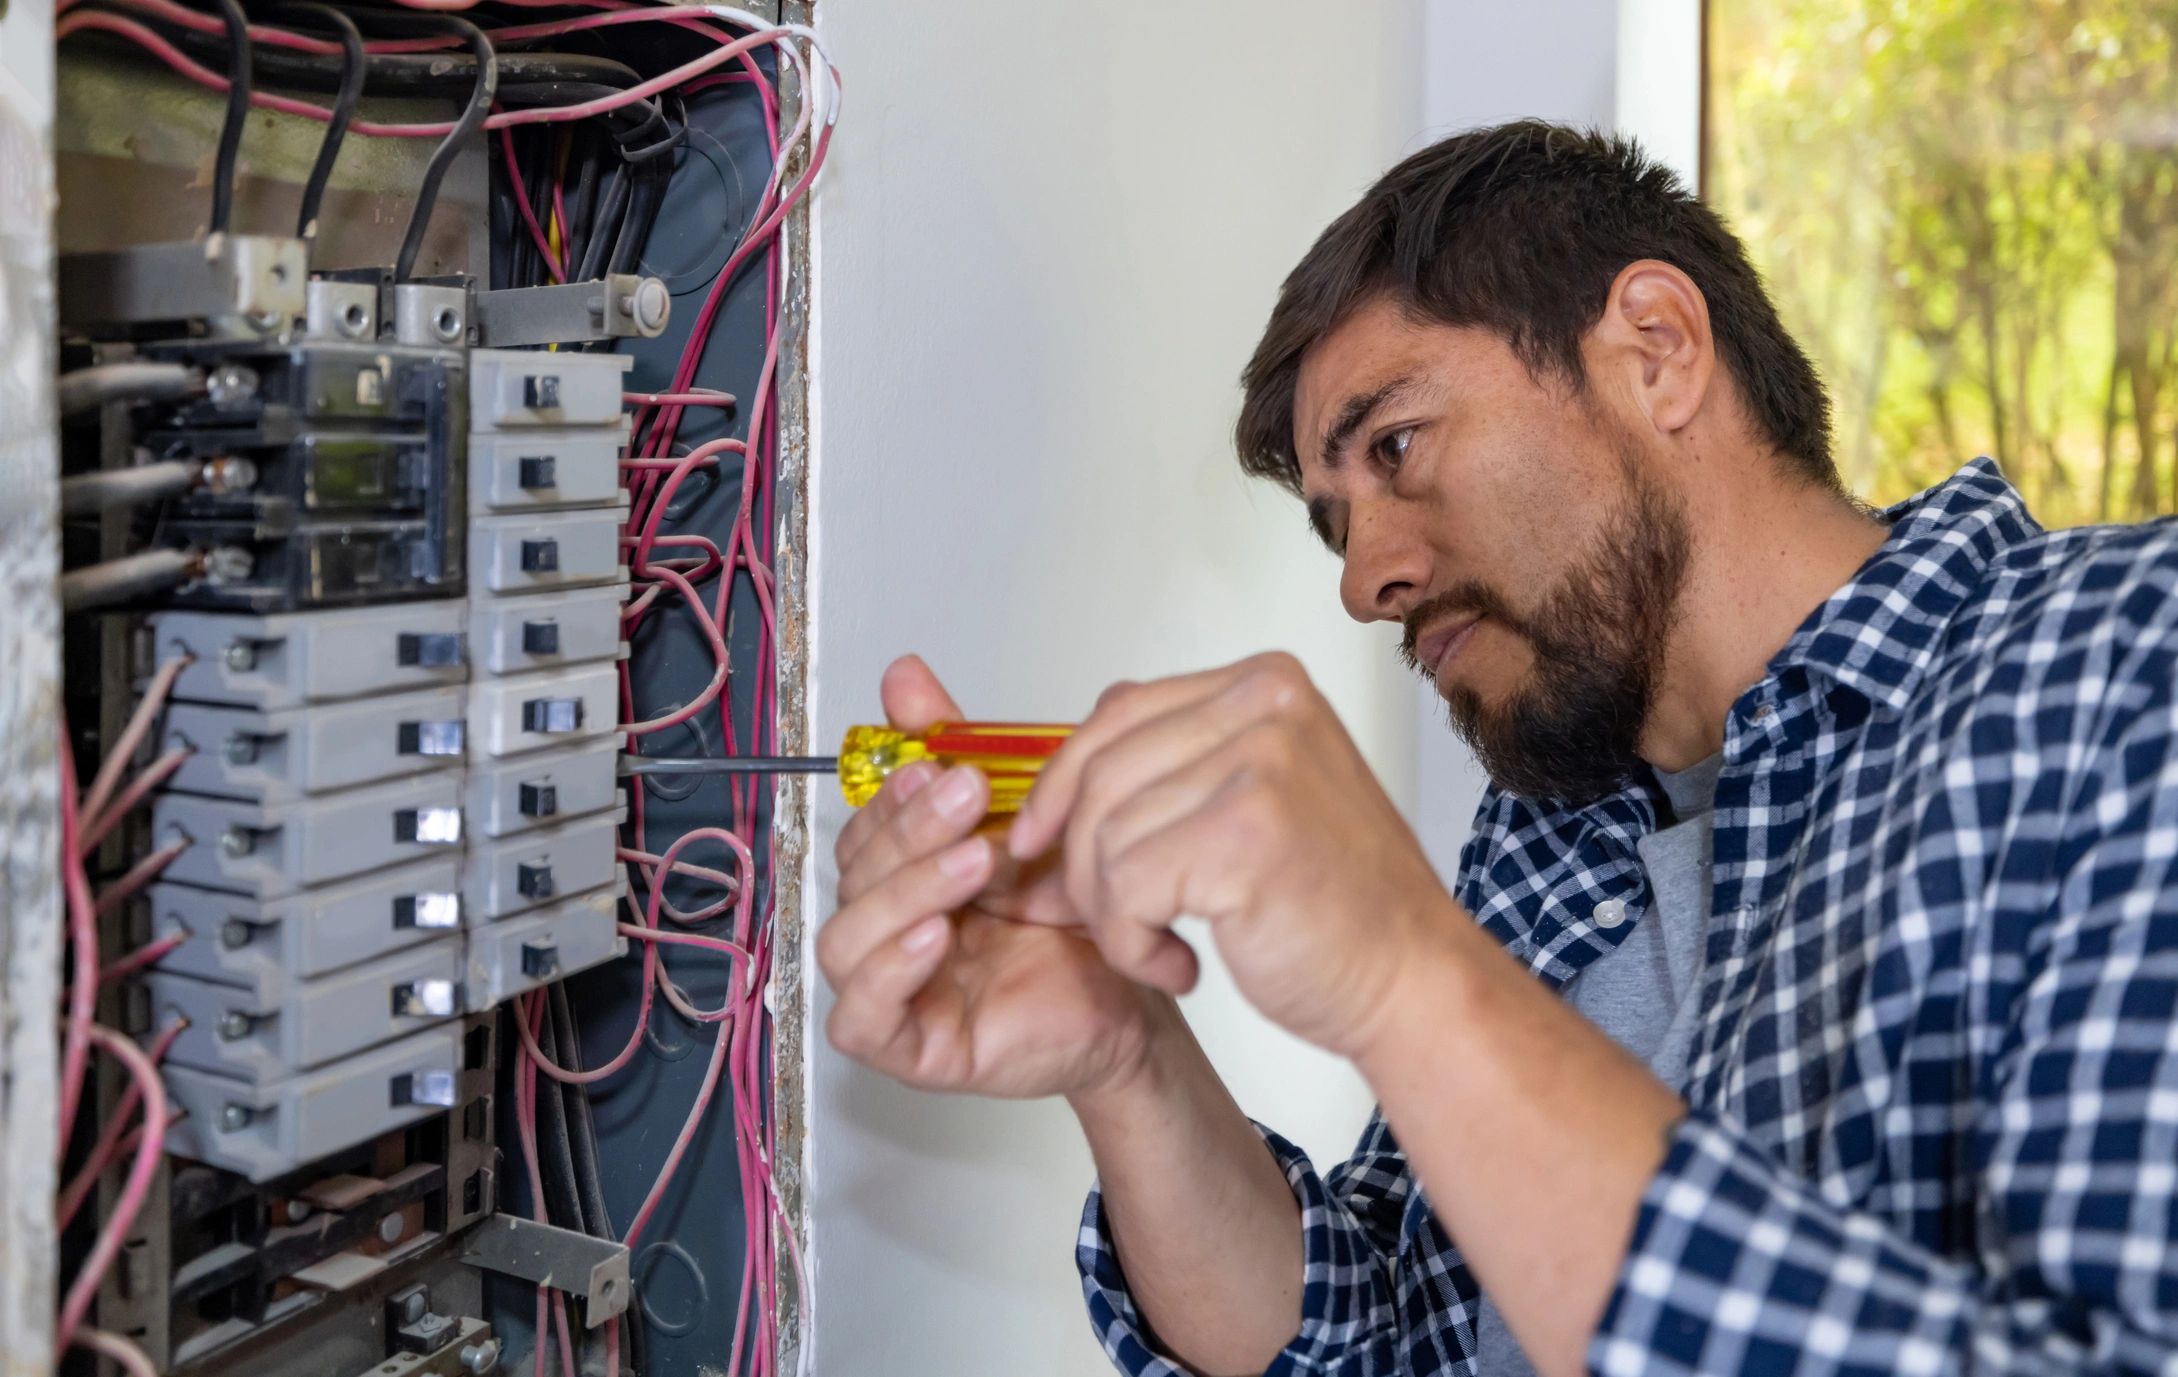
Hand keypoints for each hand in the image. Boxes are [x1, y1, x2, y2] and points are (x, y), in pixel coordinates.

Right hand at [819, 655, 1164, 1098]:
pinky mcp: (913, 1050)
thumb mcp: (1027, 814)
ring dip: (905, 891)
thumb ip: (961, 745)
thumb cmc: (1084, 912)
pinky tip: (938, 935)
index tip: (936, 761)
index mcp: (908, 873)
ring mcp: (895, 990)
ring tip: (976, 863)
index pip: (863, 827)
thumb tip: (904, 673)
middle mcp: (891, 928)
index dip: (889, 795)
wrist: (1146, 989)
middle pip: (852, 874)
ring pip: (845, 940)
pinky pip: (862, 1020)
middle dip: (907, 830)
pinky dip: (890, 972)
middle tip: (968, 796)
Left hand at [1007, 652, 1459, 1057]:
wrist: (1412, 982)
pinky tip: (1179, 966)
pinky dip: (1132, 944)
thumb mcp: (1257, 797)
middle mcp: (1265, 706)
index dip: (1062, 781)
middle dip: (1081, 861)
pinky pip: (1125, 888)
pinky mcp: (1244, 835)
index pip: (1119, 712)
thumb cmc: (1337, 907)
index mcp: (1265, 684)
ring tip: (1162, 946)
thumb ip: (1179, 762)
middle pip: (1101, 772)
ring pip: (1104, 835)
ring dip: (1113, 914)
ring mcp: (1260, 764)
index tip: (1037, 837)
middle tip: (1118, 921)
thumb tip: (1062, 775)